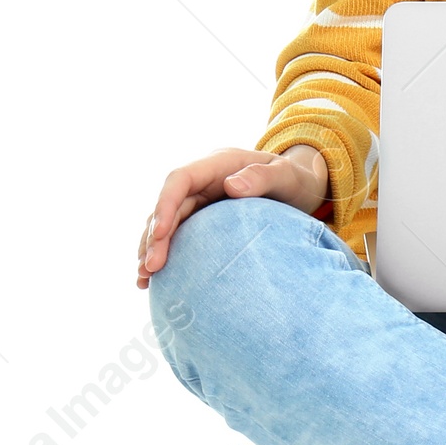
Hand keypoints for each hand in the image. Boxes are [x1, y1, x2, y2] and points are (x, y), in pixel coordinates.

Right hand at [135, 144, 327, 289]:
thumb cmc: (295, 179)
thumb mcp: (287, 175)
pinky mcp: (202, 219)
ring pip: (166, 222)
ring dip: (151, 248)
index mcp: (218, 164)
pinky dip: (163, 254)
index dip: (165, 204)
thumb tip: (232, 186)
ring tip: (144, 279)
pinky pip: (177, 235)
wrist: (301, 187)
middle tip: (150, 269)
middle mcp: (203, 181)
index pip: (180, 179)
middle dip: (154, 236)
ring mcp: (201, 200)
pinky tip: (152, 280)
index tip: (159, 235)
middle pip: (169, 205)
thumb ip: (263, 177)